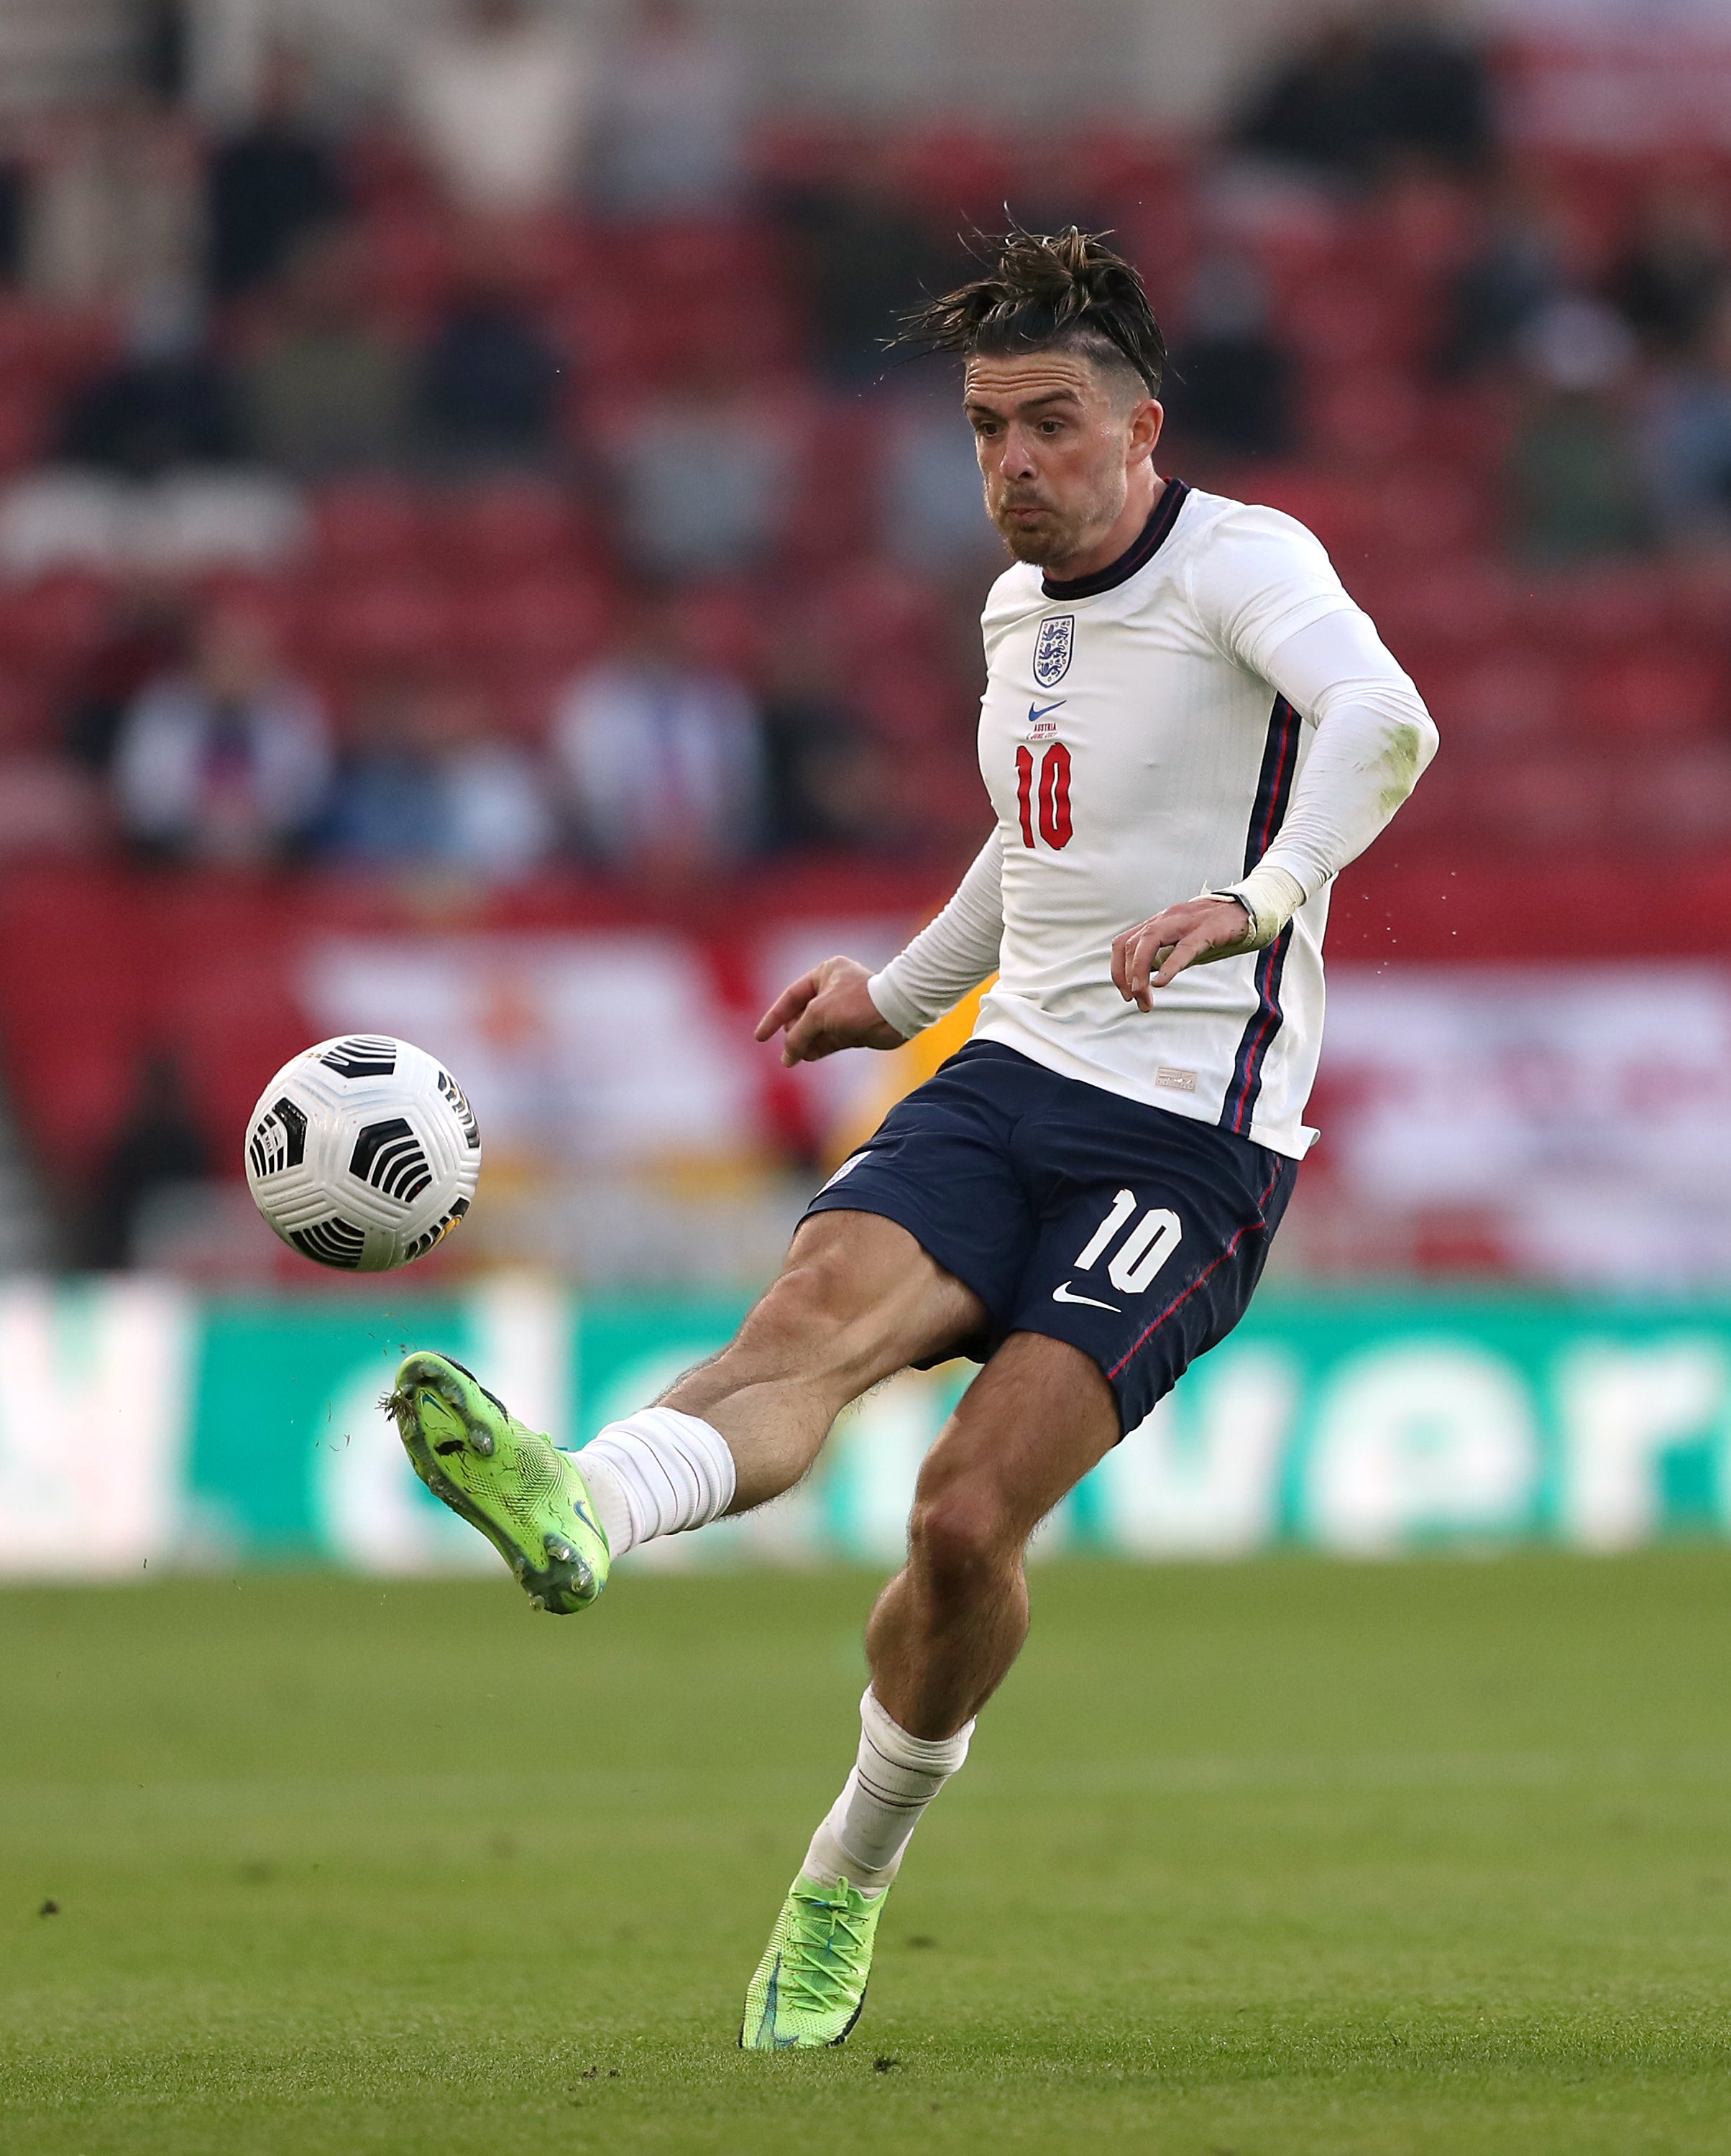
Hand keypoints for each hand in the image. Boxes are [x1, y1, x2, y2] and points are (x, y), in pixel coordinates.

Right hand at [755, 955, 905, 1066]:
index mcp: (825, 974)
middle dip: (793, 1033)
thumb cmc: (858, 1003)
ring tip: (793, 1058)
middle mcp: (834, 989)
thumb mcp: (818, 1014)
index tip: (760, 1037)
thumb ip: (798, 1033)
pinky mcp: (854, 1028)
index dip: (773, 1017)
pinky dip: (817, 1048)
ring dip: (804, 1044)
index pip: (791, 996)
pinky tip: (806, 1057)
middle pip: (802, 1014)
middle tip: (788, 1049)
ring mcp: (844, 1010)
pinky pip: (829, 1040)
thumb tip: (787, 1056)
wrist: (896, 1013)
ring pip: (816, 1029)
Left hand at [1111, 897, 1254, 1011]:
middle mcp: (1166, 919)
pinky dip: (1170, 966)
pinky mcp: (1207, 929)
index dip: (1118, 970)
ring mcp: (1185, 922)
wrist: (1247, 911)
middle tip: (1137, 1001)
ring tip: (1142, 995)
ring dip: (1140, 971)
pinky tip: (1162, 982)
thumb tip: (1144, 981)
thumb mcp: (1181, 945)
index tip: (1127, 994)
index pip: (1123, 943)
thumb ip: (1162, 958)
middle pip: (1131, 945)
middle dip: (1127, 977)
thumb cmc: (1214, 931)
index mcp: (1158, 923)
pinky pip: (1184, 947)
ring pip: (1149, 941)